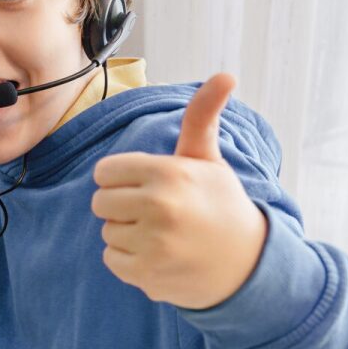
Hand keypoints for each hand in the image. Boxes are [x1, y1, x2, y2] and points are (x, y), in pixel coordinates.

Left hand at [90, 73, 267, 309]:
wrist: (248, 265)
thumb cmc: (221, 204)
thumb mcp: (208, 160)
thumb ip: (201, 118)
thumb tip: (226, 74)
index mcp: (169, 172)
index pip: (105, 171)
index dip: (122, 178)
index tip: (147, 185)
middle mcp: (160, 206)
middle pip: (100, 201)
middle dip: (121, 205)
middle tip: (155, 211)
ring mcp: (153, 243)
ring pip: (107, 232)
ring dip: (127, 234)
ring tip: (163, 234)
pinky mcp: (147, 274)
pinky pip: (112, 259)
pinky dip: (129, 260)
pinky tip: (159, 256)